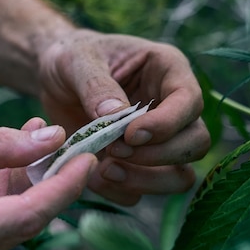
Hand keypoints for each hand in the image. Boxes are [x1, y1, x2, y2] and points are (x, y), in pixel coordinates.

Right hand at [0, 122, 96, 249]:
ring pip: (11, 230)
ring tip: (34, 144)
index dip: (62, 187)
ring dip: (29, 189)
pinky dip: (7, 202)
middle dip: (50, 183)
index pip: (23, 217)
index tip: (87, 157)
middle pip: (22, 225)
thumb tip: (51, 139)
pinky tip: (11, 168)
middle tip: (61, 142)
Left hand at [38, 29, 209, 204]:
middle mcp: (173, 108)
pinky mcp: (138, 165)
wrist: (54, 79)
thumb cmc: (72, 57)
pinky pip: (145, 192)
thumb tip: (117, 114)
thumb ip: (96, 84)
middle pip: (195, 142)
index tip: (131, 134)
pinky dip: (121, 191)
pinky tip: (94, 176)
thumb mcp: (77, 60)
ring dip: (146, 180)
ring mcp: (159, 140)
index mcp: (168, 71)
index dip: (167, 124)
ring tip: (106, 169)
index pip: (190, 101)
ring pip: (180, 175)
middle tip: (114, 150)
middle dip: (158, 156)